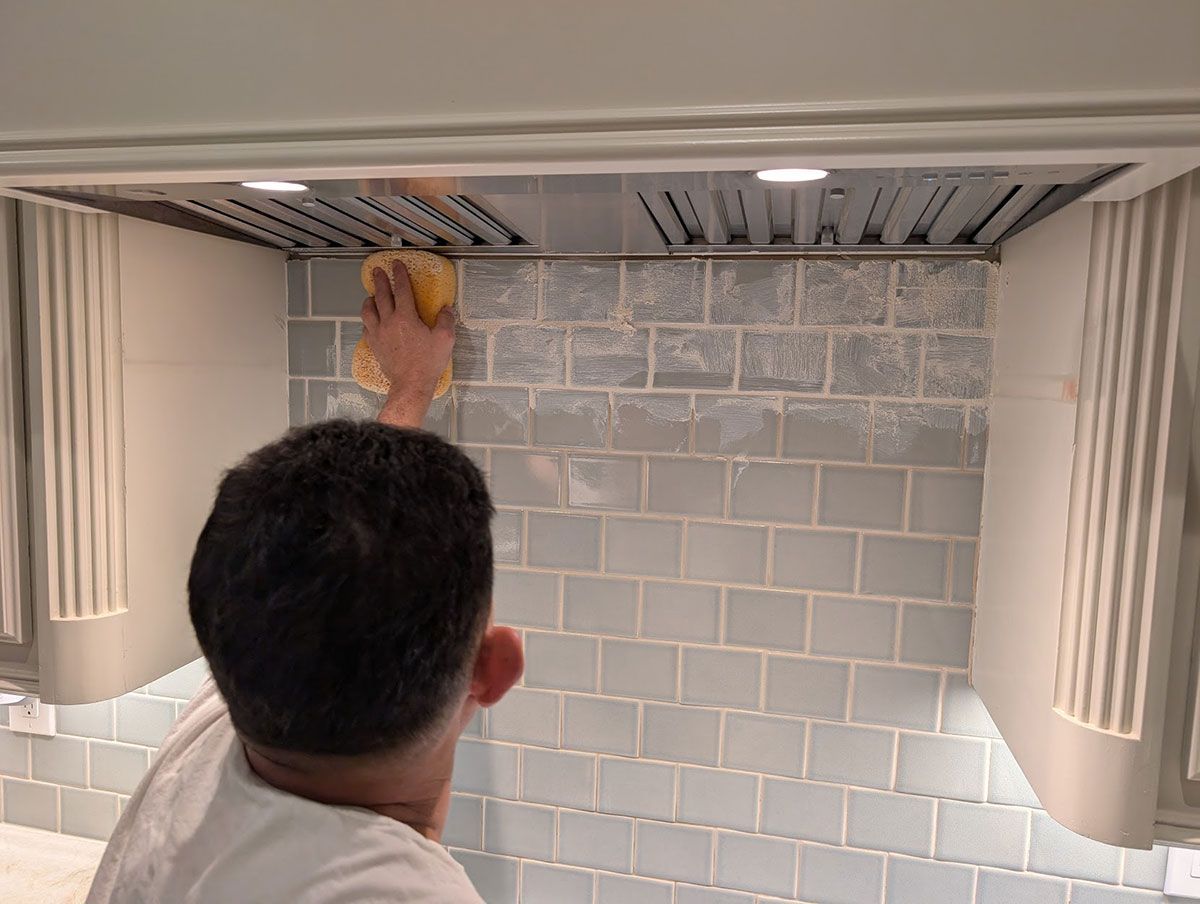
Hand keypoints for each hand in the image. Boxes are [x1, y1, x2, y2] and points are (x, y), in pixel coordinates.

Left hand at [361, 261, 454, 427]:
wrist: (410, 384)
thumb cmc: (427, 363)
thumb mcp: (444, 340)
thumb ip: (446, 321)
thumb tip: (446, 310)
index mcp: (406, 317)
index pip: (401, 289)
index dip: (399, 275)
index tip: (397, 265)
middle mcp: (389, 322)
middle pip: (381, 296)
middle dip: (380, 281)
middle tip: (378, 271)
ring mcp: (378, 334)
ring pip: (368, 310)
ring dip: (369, 300)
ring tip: (371, 295)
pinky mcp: (374, 345)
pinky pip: (367, 327)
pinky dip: (368, 320)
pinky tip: (371, 320)